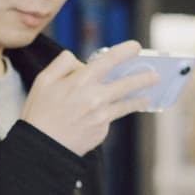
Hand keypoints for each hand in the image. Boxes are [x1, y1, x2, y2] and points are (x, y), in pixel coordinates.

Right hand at [19, 39, 158, 155]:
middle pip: (128, 83)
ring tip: (146, 96)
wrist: (42, 148)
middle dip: (144, 77)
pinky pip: (110, 119)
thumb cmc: (40, 113)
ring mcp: (102, 116)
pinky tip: (103, 116)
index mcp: (81, 81)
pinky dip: (108, 115)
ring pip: (126, 104)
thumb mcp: (43, 80)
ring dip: (139, 98)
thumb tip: (80, 60)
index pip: (110, 59)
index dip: (126, 50)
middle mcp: (96, 97)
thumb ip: (63, 64)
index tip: (135, 47)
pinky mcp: (102, 131)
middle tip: (155, 75)